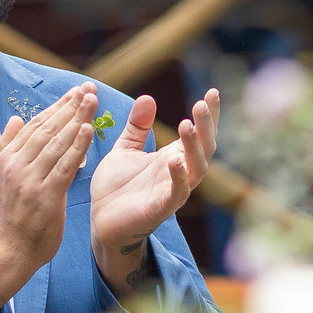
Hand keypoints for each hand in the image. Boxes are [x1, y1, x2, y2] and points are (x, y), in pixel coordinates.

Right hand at [0, 83, 95, 310]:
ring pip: (57, 143)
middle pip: (48, 128)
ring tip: (92, 102)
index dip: (58, 106)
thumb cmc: (13, 213)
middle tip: (88, 89)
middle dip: (70, 106)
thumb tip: (14, 119)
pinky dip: (77, 147)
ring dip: (77, 119)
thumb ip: (8, 146)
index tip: (75, 91)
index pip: (36, 124)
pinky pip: (64, 166)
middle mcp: (17, 165)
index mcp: (8, 157)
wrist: (10, 248)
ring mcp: (30, 180)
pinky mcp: (45, 195)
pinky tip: (88, 131)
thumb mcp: (2, 177)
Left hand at [89, 90, 218, 296]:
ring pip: (197, 169)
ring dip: (194, 147)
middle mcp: (179, 173)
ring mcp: (172, 190)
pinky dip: (179, 178)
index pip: (198, 133)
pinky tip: (175, 161)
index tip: (212, 92)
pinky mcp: (160, 208)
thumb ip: (137, 127)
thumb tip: (148, 97)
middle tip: (201, 103)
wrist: (100, 221)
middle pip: (205, 148)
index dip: (208, 115)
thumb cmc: (116, 187)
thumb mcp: (125, 149)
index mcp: (173, 157)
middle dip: (206, 126)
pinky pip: (177, 193)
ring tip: (187, 124)